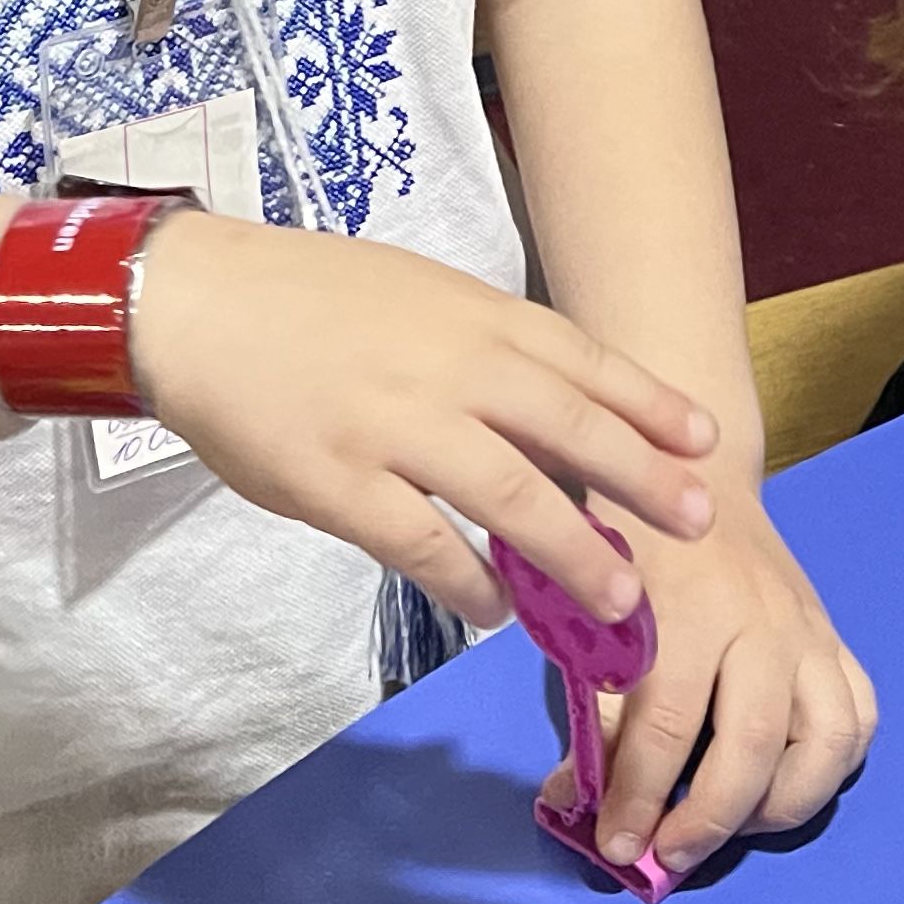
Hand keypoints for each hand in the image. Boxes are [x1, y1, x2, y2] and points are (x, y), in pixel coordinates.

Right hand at [130, 211, 717, 627]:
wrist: (198, 305)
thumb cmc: (311, 299)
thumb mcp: (417, 294)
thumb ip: (484, 345)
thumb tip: (558, 402)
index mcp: (470, 316)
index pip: (583, 362)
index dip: (651, 406)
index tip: (706, 444)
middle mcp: (448, 368)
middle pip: (569, 429)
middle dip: (642, 482)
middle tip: (696, 524)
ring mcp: (395, 428)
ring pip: (511, 497)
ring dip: (573, 552)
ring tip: (619, 598)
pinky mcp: (341, 484)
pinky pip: (424, 545)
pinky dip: (468, 581)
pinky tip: (496, 609)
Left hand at [564, 486, 876, 879]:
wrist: (698, 470)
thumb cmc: (631, 540)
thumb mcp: (594, 609)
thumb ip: (588, 705)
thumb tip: (571, 800)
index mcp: (692, 609)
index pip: (668, 724)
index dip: (639, 797)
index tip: (616, 846)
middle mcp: (762, 624)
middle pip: (755, 742)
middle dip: (711, 817)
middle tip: (670, 856)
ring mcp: (808, 632)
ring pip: (829, 738)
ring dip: (784, 803)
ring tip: (736, 824)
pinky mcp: (833, 638)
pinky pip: (860, 715)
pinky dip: (832, 766)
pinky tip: (784, 784)